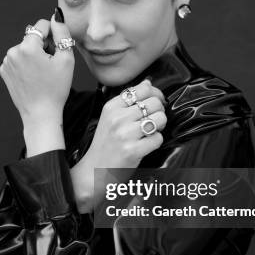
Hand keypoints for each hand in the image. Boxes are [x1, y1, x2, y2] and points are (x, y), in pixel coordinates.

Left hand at [0, 10, 74, 125]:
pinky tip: (33, 78)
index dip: (53, 35)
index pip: (41, 26)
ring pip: (25, 49)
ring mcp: (6, 62)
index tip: (57, 51)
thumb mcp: (66, 59)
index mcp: (27, 47)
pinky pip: (17, 60)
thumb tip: (55, 16)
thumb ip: (62, 33)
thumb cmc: (56, 88)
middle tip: (51, 66)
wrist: (40, 113)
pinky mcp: (4, 72)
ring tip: (42, 73)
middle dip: (43, 46)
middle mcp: (13, 52)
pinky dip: (25, 64)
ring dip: (34, 55)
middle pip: (33, 38)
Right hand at [70, 79, 166, 212]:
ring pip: (160, 119)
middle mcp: (118, 118)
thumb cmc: (105, 144)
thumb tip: (148, 82)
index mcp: (111, 107)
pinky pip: (158, 138)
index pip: (143, 89)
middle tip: (153, 121)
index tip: (155, 103)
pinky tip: (145, 145)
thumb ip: (128, 100)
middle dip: (159, 111)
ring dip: (159, 126)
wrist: (94, 171)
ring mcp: (125, 134)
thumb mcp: (110, 117)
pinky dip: (155, 142)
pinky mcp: (133, 150)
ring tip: (149, 132)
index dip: (155, 94)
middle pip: (155, 103)